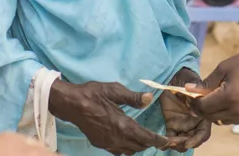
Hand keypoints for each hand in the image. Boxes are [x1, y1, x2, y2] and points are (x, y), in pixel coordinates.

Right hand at [49, 80, 168, 154]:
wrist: (70, 104)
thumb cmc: (92, 94)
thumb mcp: (113, 90)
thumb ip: (133, 97)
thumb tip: (149, 99)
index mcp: (122, 125)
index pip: (145, 138)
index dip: (158, 141)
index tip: (167, 141)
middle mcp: (117, 138)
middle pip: (139, 146)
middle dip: (149, 143)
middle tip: (158, 138)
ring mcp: (107, 143)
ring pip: (129, 151)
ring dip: (138, 146)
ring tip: (144, 139)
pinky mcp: (100, 144)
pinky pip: (118, 151)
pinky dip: (127, 148)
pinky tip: (127, 140)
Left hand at [161, 69, 211, 151]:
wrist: (171, 77)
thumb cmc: (184, 77)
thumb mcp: (190, 81)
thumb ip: (196, 90)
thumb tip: (198, 95)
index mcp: (202, 115)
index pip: (203, 133)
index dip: (197, 140)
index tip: (187, 143)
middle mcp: (194, 122)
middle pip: (192, 140)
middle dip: (183, 144)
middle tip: (171, 142)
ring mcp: (183, 125)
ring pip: (181, 141)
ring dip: (174, 144)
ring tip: (164, 142)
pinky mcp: (172, 124)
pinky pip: (170, 137)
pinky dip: (166, 141)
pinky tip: (159, 142)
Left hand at [187, 48, 238, 125]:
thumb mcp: (224, 68)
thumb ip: (206, 82)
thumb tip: (189, 89)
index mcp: (229, 97)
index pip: (203, 107)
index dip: (194, 101)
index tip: (192, 94)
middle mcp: (236, 111)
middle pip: (209, 116)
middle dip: (201, 107)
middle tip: (200, 96)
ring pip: (219, 120)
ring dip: (213, 112)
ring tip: (214, 98)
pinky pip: (231, 120)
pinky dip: (224, 113)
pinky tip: (226, 101)